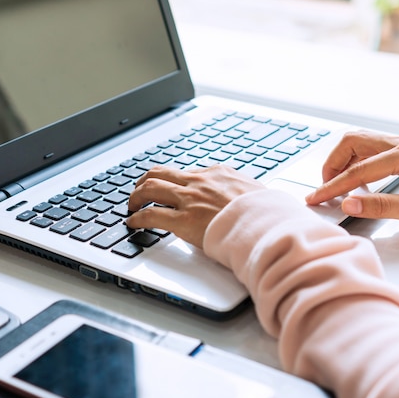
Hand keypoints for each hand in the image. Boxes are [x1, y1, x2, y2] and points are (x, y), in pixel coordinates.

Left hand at [126, 164, 264, 247]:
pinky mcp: (183, 220)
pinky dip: (137, 218)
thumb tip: (246, 198)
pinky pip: (151, 215)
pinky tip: (133, 223)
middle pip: (160, 173)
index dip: (174, 182)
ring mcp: (189, 199)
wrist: (267, 225)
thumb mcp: (256, 192)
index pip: (187, 173)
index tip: (169, 188)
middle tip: (139, 192)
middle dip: (145, 181)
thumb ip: (242, 192)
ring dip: (136, 197)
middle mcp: (199, 182)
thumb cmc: (266, 213)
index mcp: (218, 173)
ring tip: (131, 206)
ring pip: (150, 188)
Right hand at [305, 130, 398, 232]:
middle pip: (352, 142)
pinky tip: (356, 181)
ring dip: (342, 161)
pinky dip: (355, 162)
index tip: (316, 198)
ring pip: (359, 142)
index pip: (358, 169)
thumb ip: (383, 207)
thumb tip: (350, 204)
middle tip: (324, 188)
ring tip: (336, 185)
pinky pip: (370, 149)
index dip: (333, 186)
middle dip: (332, 164)